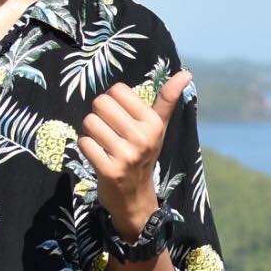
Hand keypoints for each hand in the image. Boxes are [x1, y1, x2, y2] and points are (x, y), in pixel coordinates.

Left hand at [81, 69, 190, 235]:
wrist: (136, 198)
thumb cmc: (144, 154)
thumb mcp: (158, 127)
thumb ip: (167, 99)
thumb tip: (185, 73)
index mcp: (154, 123)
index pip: (117, 90)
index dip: (113, 101)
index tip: (121, 117)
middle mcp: (143, 138)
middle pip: (101, 103)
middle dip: (99, 115)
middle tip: (109, 131)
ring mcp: (126, 155)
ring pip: (89, 122)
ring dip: (91, 132)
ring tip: (103, 143)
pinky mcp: (109, 170)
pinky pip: (84, 143)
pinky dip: (86, 147)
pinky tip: (98, 156)